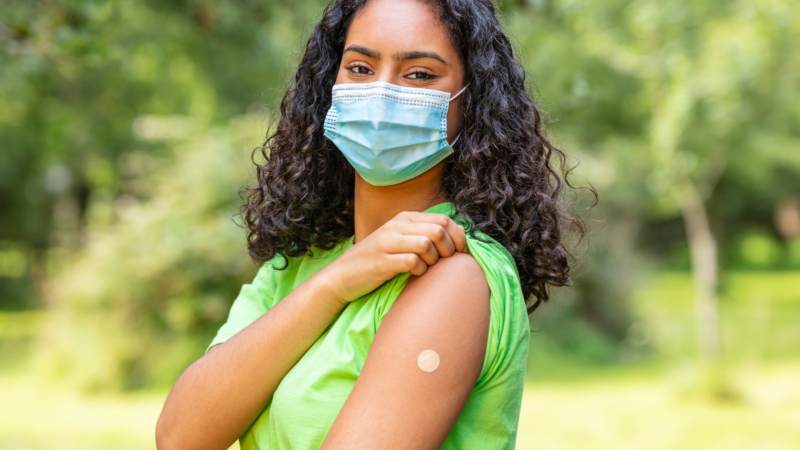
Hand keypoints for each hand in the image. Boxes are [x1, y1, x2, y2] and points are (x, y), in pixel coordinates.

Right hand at [321, 211, 467, 303]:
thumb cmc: (378, 260)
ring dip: (434, 260)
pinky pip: (413, 262)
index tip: (460, 254)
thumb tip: (459, 234)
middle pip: (438, 230)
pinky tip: (416, 274)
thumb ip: (425, 233)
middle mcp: (396, 225)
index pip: (444, 219)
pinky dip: (420, 270)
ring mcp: (388, 242)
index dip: (458, 237)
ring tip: (428, 268)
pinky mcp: (382, 261)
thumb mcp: (401, 240)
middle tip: (447, 264)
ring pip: (427, 243)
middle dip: (450, 249)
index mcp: (404, 218)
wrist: (342, 276)